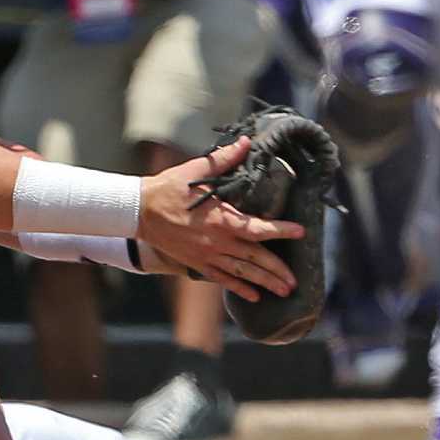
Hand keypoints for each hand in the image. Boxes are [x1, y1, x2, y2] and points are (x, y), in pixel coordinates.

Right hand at [136, 137, 304, 299]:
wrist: (138, 211)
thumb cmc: (168, 189)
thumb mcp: (196, 171)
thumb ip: (224, 160)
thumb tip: (245, 143)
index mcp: (221, 220)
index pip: (259, 229)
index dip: (281, 231)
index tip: (300, 232)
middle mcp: (218, 242)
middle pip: (255, 259)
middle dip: (278, 271)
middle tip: (296, 281)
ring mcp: (207, 255)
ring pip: (242, 273)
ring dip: (265, 283)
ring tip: (284, 291)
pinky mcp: (196, 262)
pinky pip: (222, 278)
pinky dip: (239, 288)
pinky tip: (254, 296)